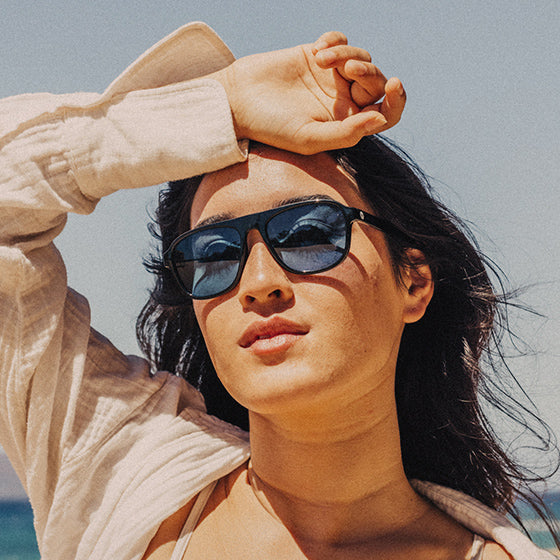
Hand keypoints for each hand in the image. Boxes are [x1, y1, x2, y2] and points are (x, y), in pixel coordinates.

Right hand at [211, 31, 405, 154]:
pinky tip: (317, 49)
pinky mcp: (317, 55)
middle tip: (347, 69)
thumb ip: (346, 133)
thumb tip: (380, 119)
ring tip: (321, 59)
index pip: (384, 113)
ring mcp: (331, 77)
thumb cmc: (272, 127)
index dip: (397, 100)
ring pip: (362, 57)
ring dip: (348, 53)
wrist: (239, 101)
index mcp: (346, 123)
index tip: (393, 84)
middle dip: (369, 71)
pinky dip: (335, 41)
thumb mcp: (309, 138)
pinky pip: (341, 40)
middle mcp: (342, 100)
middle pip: (376, 81)